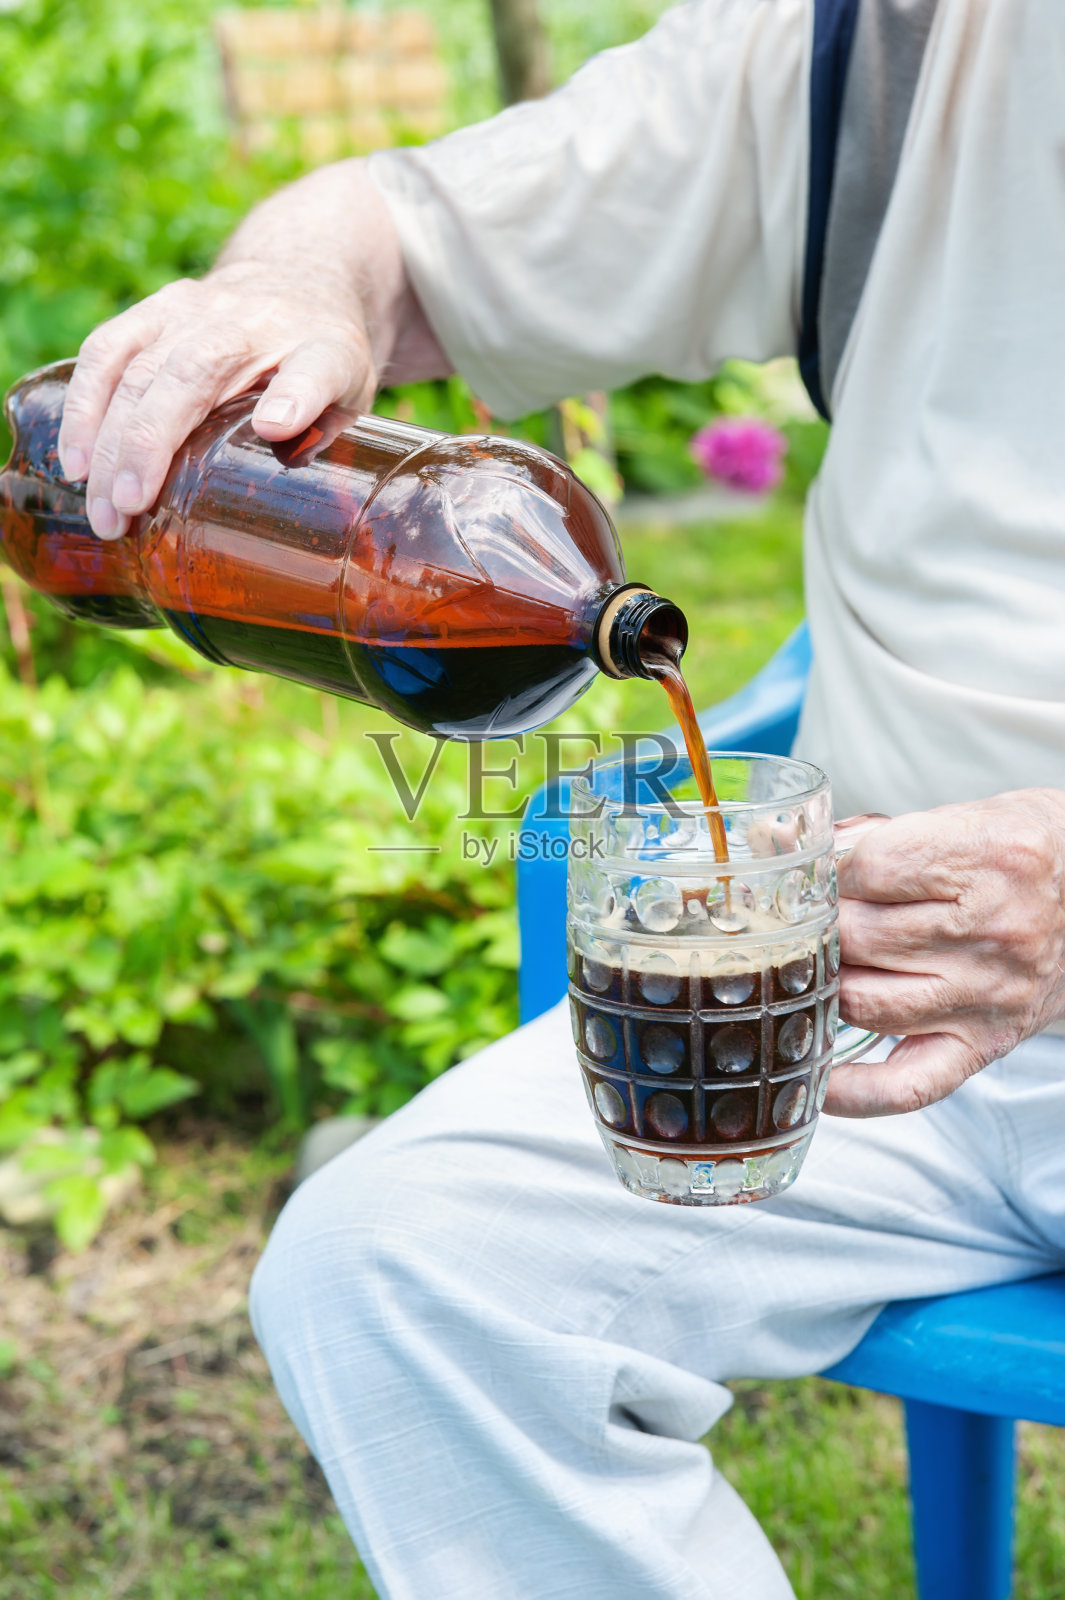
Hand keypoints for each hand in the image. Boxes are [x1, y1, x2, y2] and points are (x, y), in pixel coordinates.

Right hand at [56, 159, 448, 538]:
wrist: (301, 279)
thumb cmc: (325, 359)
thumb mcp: (351, 394)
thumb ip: (328, 425)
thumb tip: (278, 437)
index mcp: (320, 347)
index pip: (314, 370)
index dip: (296, 398)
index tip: (275, 425)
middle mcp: (252, 321)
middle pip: (193, 374)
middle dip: (151, 444)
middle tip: (128, 510)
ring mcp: (195, 310)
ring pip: (138, 367)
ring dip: (109, 439)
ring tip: (101, 505)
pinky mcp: (156, 310)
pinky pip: (106, 351)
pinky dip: (84, 406)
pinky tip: (78, 460)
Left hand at [825, 789, 1064, 1116]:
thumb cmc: (1018, 854)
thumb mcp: (959, 820)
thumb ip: (872, 836)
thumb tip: (781, 845)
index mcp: (988, 857)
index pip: (872, 867)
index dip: (827, 869)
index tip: (813, 873)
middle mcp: (993, 930)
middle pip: (860, 935)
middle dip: (817, 926)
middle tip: (803, 922)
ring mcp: (987, 995)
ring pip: (865, 1001)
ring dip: (823, 986)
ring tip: (812, 970)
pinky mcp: (984, 1044)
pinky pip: (909, 1085)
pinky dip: (855, 1092)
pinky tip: (818, 1079)